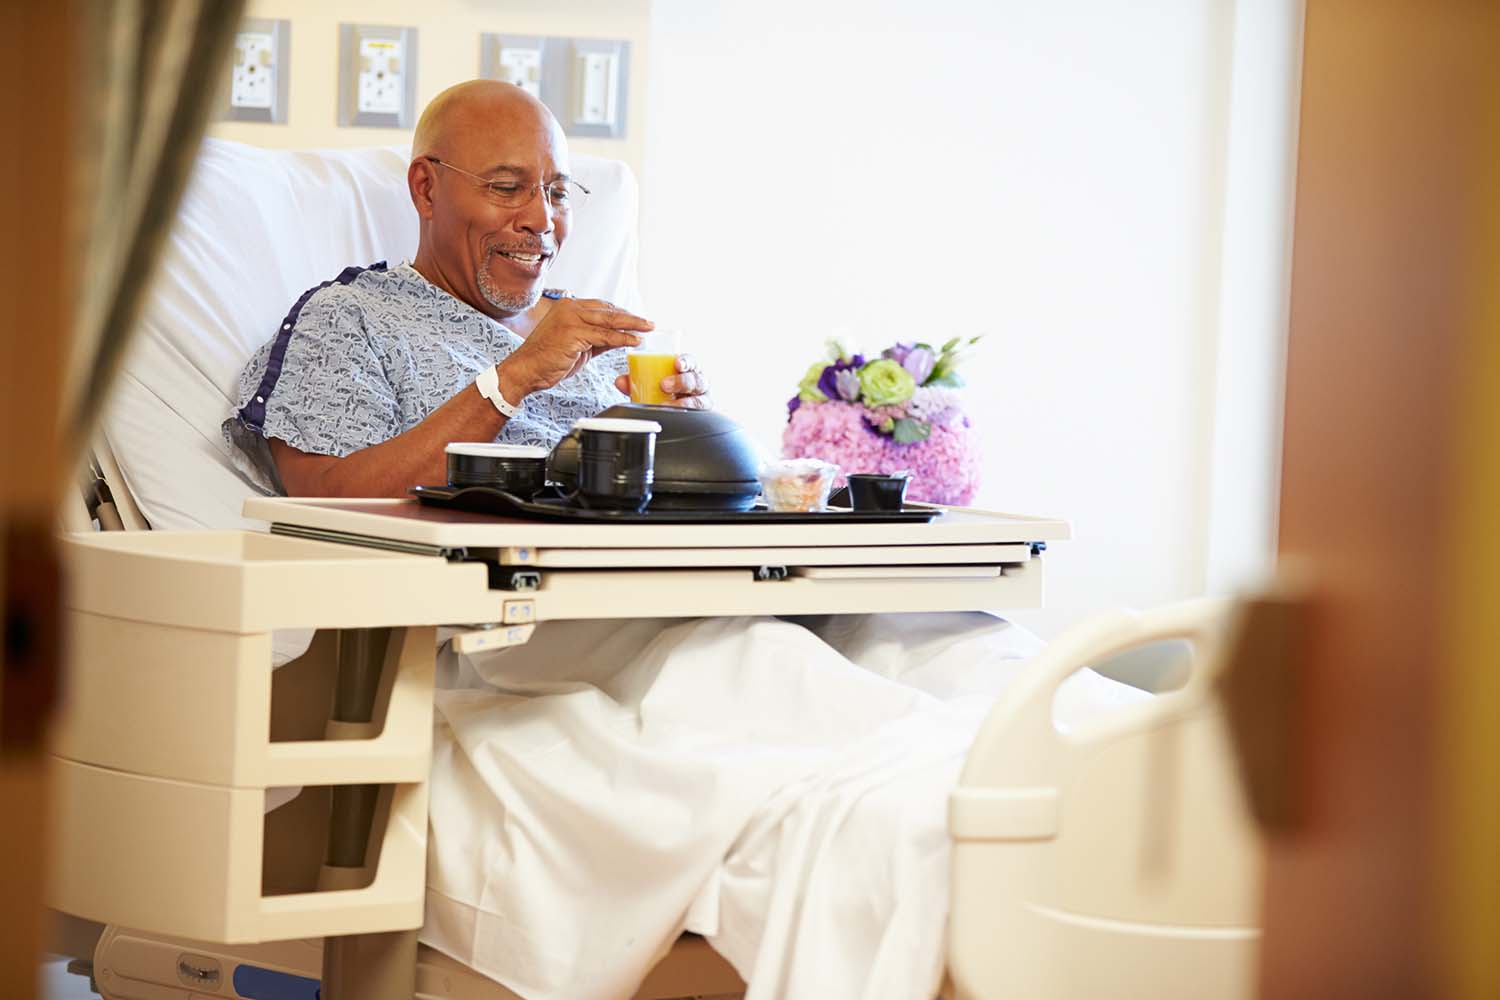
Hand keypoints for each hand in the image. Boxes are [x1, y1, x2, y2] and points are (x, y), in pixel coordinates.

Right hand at [499, 298, 651, 398]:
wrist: (526, 370)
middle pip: (608, 310)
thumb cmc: (548, 360)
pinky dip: (622, 338)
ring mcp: (570, 319)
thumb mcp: (577, 345)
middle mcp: (569, 308)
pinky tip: (635, 341)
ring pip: (609, 321)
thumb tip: (619, 338)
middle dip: (632, 317)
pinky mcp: (573, 334)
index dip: (622, 314)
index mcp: (569, 307)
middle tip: (650, 323)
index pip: (602, 307)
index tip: (638, 320)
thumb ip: (597, 339)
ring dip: (632, 325)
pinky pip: (604, 336)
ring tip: (648, 329)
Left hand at [614, 353, 711, 409]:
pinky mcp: (701, 416)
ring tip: (667, 405)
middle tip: (664, 385)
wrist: (674, 410)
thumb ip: (636, 381)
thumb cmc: (666, 392)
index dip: (686, 361)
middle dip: (681, 381)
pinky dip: (687, 416)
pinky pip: (698, 417)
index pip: (691, 362)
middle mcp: (698, 384)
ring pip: (699, 400)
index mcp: (688, 371)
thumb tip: (620, 381)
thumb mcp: (650, 383)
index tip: (676, 363)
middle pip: (696, 380)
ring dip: (683, 402)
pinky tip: (676, 416)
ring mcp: (701, 400)